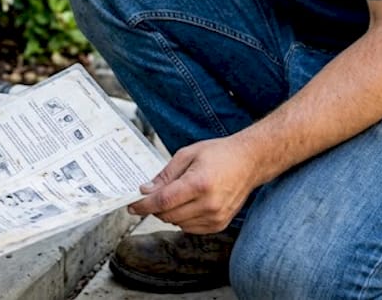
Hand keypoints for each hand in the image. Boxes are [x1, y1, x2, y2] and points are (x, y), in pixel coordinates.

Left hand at [128, 136, 258, 233]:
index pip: (163, 201)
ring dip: (168, 213)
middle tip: (150, 196)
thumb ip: (165, 175)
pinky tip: (187, 203)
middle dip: (154, 207)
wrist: (249, 161)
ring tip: (175, 194)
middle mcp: (209, 204)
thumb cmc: (219, 154)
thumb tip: (146, 191)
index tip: (131, 206)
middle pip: (168, 215)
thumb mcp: (187, 154)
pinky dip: (182, 219)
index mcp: (199, 184)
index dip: (143, 205)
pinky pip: (190, 228)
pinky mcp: (220, 224)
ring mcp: (216, 217)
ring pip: (177, 223)